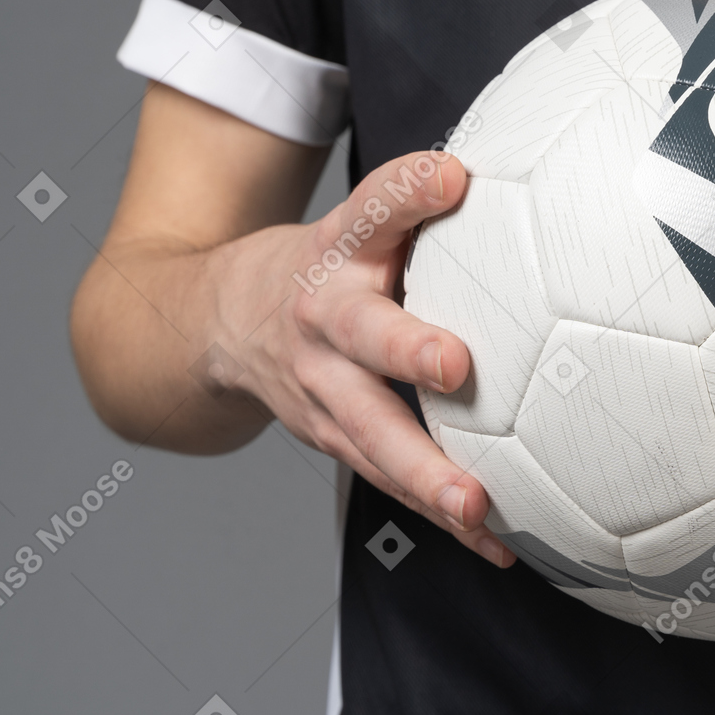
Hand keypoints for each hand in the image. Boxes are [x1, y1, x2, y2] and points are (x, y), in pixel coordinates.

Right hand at [219, 151, 513, 566]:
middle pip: (363, 336)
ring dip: (425, 474)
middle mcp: (324, 324)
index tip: (452, 177)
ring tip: (474, 505)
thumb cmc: (321, 268)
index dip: (408, 190)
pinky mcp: (336, 441)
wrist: (218, 325)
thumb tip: (488, 171)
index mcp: (338, 256)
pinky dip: (442, 517)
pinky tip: (496, 543)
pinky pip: (392, 482)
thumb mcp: (357, 222)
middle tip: (455, 366)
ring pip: (373, 436)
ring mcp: (323, 392)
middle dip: (406, 352)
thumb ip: (415, 199)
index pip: (371, 209)